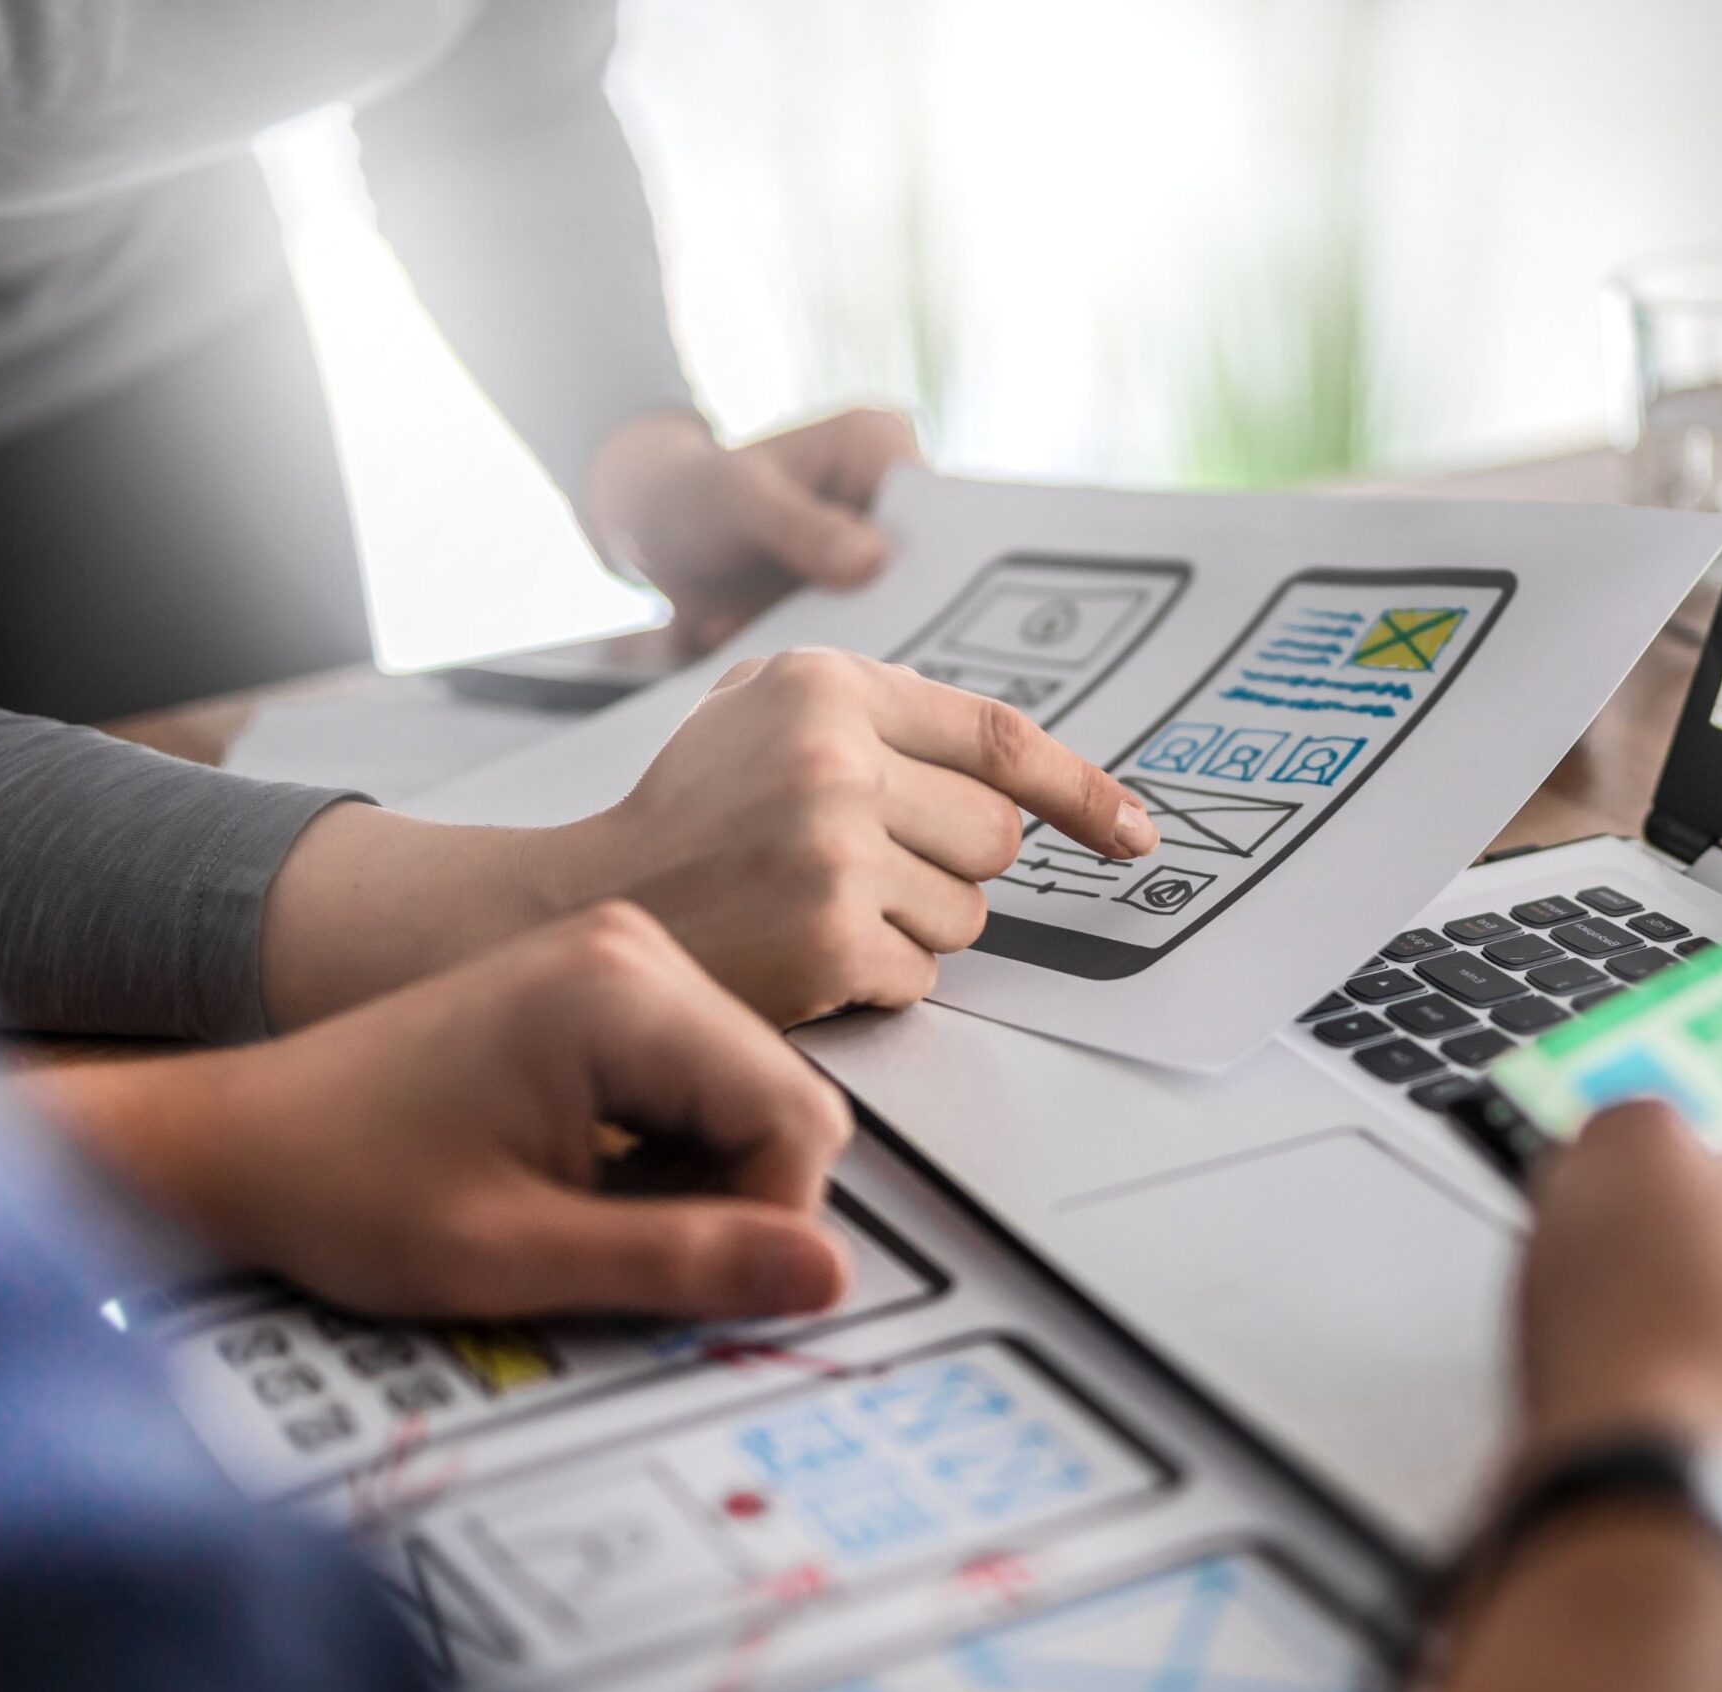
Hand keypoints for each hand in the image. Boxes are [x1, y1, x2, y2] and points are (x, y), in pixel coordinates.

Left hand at [44, 904, 855, 1320]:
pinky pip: (704, 1078)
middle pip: (785, 1099)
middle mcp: (635, 950)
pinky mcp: (608, 985)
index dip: (771, 1224)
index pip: (797, 1118)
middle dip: (736, 1199)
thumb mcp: (515, 1256)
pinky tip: (592, 1181)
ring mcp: (623, 959)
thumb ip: (682, 1265)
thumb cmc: (339, 1184)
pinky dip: (672, 1150)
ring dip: (702, 1178)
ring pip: (752, 1094)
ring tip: (593, 1218)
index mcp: (621, 993)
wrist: (236, 1143)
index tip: (700, 1286)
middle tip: (629, 1256)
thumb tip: (822, 1274)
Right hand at [538, 649, 1159, 1023]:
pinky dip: (880, 976)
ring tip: (821, 905)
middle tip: (870, 865)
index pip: (1000, 738)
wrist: (586, 903)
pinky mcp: (832, 940)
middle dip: (954, 861)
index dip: (1081, 790)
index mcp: (825, 685)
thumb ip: (876, 711)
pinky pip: (924, 972)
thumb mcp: (760, 712)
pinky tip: (809, 953)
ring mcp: (835, 852)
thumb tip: (1020, 761)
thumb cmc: (691, 813)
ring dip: (917, 923)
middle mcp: (835, 759)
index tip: (1134, 830)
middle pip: (997, 834)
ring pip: (968, 911)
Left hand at [587, 408, 920, 651]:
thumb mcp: (737, 502)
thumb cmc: (691, 496)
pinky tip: (801, 665)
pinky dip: (842, 657)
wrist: (655, 535)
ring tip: (811, 656)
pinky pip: (875, 636)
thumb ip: (800, 527)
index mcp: (882, 444)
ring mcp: (882, 551)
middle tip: (856, 653)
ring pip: (908, 613)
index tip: (908, 614)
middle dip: (899, 615)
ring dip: (866, 642)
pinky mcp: (862, 597)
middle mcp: (896, 496)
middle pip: (934, 569)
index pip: (943, 511)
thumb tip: (875, 562)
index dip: (941, 567)